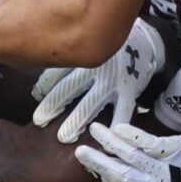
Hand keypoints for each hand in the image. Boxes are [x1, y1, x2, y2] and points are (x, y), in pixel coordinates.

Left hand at [32, 20, 167, 140]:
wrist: (145, 42)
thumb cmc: (107, 50)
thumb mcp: (85, 50)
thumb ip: (63, 68)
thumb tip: (36, 93)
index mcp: (81, 56)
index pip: (57, 73)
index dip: (44, 88)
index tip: (35, 100)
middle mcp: (96, 68)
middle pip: (69, 88)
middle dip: (53, 105)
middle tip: (39, 121)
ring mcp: (114, 80)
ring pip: (92, 103)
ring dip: (77, 120)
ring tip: (64, 136)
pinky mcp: (130, 91)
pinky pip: (122, 111)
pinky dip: (114, 125)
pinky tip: (104, 139)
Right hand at [74, 122, 180, 181]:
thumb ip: (141, 177)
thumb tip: (112, 170)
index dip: (101, 175)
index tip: (88, 163)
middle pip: (120, 176)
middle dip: (97, 163)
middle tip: (80, 152)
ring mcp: (165, 169)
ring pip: (130, 158)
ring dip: (109, 144)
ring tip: (95, 130)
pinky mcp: (174, 152)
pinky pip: (147, 144)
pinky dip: (130, 136)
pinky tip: (118, 128)